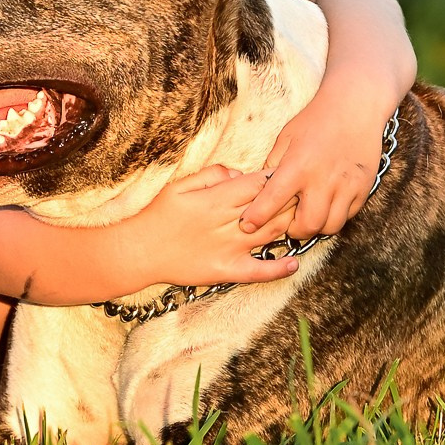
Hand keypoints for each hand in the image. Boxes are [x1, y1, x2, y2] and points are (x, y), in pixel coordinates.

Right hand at [130, 165, 301, 289]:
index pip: (258, 184)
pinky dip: (278, 269)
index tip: (288, 174)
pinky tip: (294, 263)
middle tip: (304, 192)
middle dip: (290, 198)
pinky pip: (258, 271)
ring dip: (291, 224)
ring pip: (271, 233)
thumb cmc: (158, 216)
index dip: (277, 178)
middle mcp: (228, 223)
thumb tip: (239, 173)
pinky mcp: (227, 270)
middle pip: (271, 207)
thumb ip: (211, 175)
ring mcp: (230, 248)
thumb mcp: (180, 185)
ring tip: (305, 217)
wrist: (140, 251)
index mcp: (217, 199)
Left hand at [242, 90, 392, 239]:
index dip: (257, 218)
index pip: (272, 201)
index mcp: (298, 166)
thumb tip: (260, 190)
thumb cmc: (316, 120)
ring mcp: (346, 186)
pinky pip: (348, 215)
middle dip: (295, 230)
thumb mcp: (286, 137)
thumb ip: (273, 165)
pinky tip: (329, 203)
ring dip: (317, 226)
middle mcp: (323, 179)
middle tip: (290, 222)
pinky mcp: (363, 188)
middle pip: (307, 226)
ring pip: (330, 226)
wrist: (355, 106)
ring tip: (311, 214)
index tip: (247, 225)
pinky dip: (336, 215)